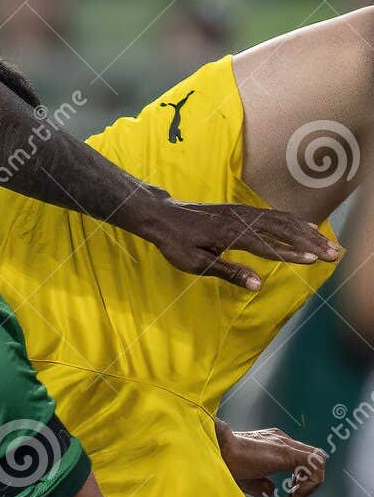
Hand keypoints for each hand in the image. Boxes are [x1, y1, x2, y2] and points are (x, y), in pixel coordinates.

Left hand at [143, 198, 339, 290]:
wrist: (163, 215)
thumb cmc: (176, 243)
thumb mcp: (196, 263)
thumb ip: (229, 272)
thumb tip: (258, 285)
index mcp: (230, 235)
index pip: (267, 246)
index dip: (290, 254)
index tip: (313, 261)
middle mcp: (241, 220)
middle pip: (282, 230)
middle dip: (310, 242)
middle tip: (334, 254)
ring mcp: (243, 212)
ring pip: (282, 220)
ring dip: (307, 232)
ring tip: (328, 244)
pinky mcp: (242, 210)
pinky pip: (274, 214)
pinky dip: (293, 221)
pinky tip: (307, 227)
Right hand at [215, 420, 325, 496]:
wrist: (215, 451)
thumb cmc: (222, 463)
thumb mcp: (244, 478)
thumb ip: (259, 484)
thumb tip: (271, 490)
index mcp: (271, 443)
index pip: (299, 457)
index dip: (300, 477)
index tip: (287, 492)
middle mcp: (280, 439)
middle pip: (312, 457)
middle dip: (307, 479)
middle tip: (293, 493)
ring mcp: (284, 443)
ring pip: (317, 459)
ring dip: (311, 481)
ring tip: (294, 495)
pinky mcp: (287, 452)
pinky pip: (314, 464)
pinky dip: (310, 483)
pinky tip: (293, 494)